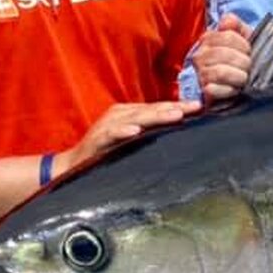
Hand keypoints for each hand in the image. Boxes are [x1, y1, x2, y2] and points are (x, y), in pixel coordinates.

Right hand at [57, 100, 201, 176]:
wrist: (72, 166)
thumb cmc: (105, 153)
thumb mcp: (130, 140)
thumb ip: (149, 134)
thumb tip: (177, 132)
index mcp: (129, 113)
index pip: (157, 108)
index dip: (177, 106)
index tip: (200, 107)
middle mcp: (119, 115)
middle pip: (150, 110)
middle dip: (173, 108)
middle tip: (195, 107)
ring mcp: (108, 125)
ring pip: (135, 118)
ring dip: (155, 116)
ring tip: (174, 115)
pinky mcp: (97, 139)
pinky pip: (111, 134)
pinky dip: (123, 131)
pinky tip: (135, 132)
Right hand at [191, 13, 252, 101]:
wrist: (236, 83)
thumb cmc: (240, 58)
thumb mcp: (242, 39)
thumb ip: (237, 26)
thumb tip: (229, 20)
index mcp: (209, 38)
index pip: (228, 36)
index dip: (244, 45)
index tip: (249, 52)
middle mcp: (200, 54)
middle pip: (225, 54)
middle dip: (243, 62)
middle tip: (249, 68)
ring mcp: (200, 73)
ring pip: (220, 72)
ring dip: (238, 77)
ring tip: (244, 79)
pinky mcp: (203, 90)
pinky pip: (213, 89)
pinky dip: (228, 90)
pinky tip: (235, 89)